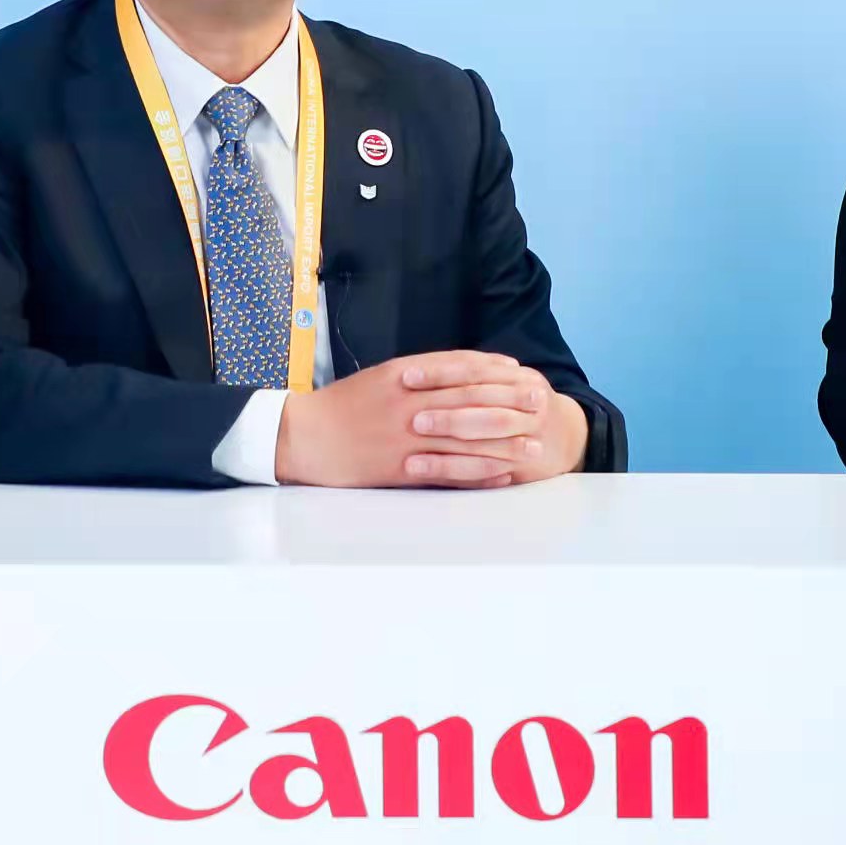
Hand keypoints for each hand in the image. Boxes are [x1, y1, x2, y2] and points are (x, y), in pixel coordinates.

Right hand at [273, 351, 580, 488]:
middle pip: (470, 401)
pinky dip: (477, 473)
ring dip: (503, 443)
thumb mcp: (379, 378)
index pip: (458, 368)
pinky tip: (501, 476)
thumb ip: (416, 375)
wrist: (304, 436)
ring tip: (532, 448)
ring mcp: (406, 438)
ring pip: (465, 439)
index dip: (493, 370)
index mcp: (403, 376)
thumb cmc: (341, 406)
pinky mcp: (400, 469)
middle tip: (542, 404)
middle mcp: (409, 404)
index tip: (521, 372)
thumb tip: (456, 372)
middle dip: (510, 402)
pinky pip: (447, 471)